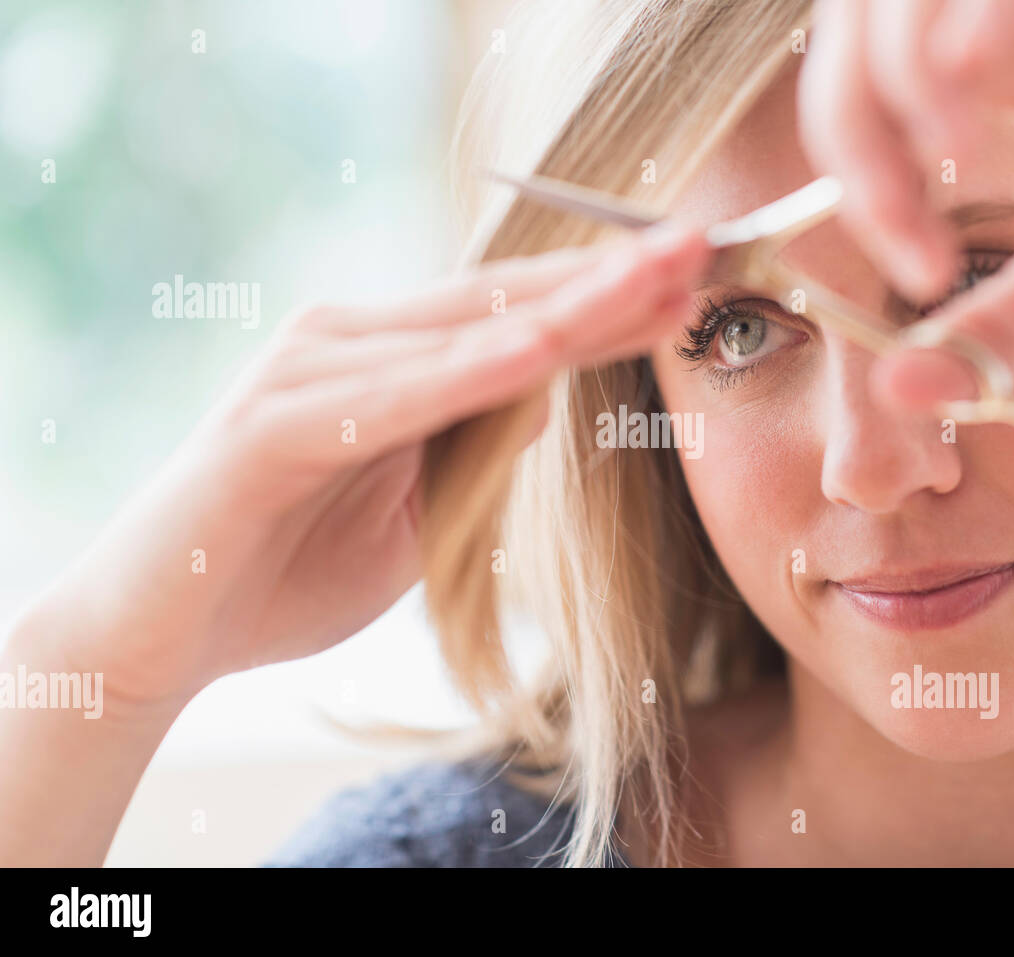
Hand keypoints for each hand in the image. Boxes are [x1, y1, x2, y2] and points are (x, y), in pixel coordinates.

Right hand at [20, 224, 710, 707]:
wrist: (163, 635)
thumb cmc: (287, 572)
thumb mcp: (414, 516)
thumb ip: (470, 449)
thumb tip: (541, 398)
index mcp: (386, 361)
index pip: (515, 318)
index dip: (605, 300)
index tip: (689, 282)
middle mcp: (347, 343)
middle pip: (501, 304)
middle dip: (607, 279)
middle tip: (698, 247)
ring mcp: (308, 374)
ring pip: (461, 334)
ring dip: (565, 308)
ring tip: (652, 280)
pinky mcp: (272, 425)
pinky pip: (395, 397)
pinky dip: (472, 373)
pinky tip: (545, 350)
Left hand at [798, 0, 1013, 406]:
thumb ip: (996, 330)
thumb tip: (896, 394)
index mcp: (972, 73)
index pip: (856, 113)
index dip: (865, 191)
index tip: (923, 272)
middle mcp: (985, 3)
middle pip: (855, 38)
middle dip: (862, 135)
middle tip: (916, 234)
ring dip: (906, 72)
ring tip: (955, 145)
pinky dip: (985, 10)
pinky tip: (986, 60)